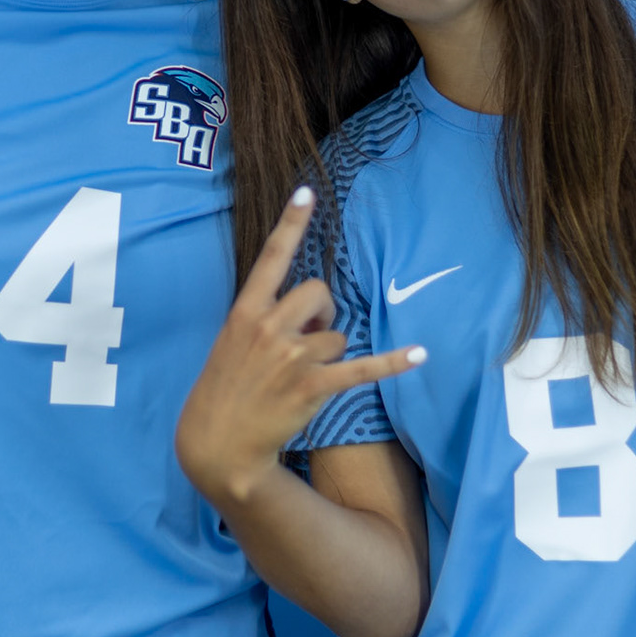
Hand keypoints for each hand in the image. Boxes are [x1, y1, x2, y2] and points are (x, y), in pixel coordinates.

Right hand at [176, 187, 425, 504]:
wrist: (215, 443)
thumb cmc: (224, 389)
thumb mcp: (232, 342)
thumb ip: (266, 317)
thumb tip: (312, 312)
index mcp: (245, 312)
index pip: (271, 258)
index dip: (291, 224)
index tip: (307, 193)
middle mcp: (268, 328)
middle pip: (318, 292)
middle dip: (322, 311)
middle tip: (307, 338)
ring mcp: (291, 358)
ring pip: (336, 336)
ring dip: (328, 354)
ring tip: (301, 378)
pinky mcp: (312, 387)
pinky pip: (361, 368)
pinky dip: (393, 362)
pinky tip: (420, 354)